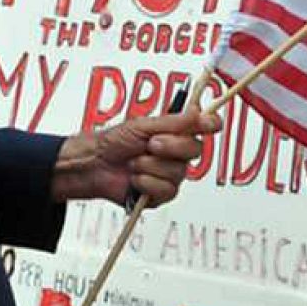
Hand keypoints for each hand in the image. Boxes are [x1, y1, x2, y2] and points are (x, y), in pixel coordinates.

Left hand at [50, 109, 221, 207]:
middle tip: (150, 144)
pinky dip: (147, 182)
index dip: (210, 124)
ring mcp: (170, 174)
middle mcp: (176, 153)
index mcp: (174, 133)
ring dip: (151, 166)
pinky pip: (167, 189)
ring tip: (134, 163)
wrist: (96, 165)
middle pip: (195, 150)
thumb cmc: (114, 142)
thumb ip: (174, 122)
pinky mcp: (162, 193)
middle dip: (170, 146)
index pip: (202, 127)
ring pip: (178, 172)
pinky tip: (136, 179)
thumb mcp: (142, 126)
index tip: (210, 123)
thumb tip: (199, 112)